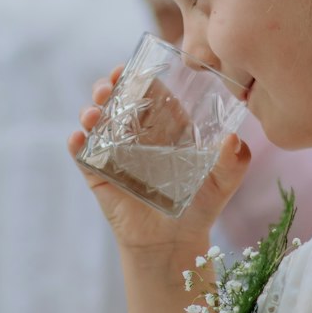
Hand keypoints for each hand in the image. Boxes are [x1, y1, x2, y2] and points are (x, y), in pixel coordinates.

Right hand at [69, 67, 253, 258]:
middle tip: (108, 86)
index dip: (139, 76)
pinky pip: (83, 155)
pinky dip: (76, 144)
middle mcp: (137, 134)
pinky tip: (78, 139)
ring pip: (96, 122)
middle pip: (117, 100)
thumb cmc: (199, 208)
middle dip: (108, 87)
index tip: (131, 68)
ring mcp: (114, 153)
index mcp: (165, 126)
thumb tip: (235, 140)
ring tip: (93, 114)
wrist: (173, 245)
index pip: (149, 92)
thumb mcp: (222, 183)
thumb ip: (234, 162)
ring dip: (90, 111)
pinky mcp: (98, 175)